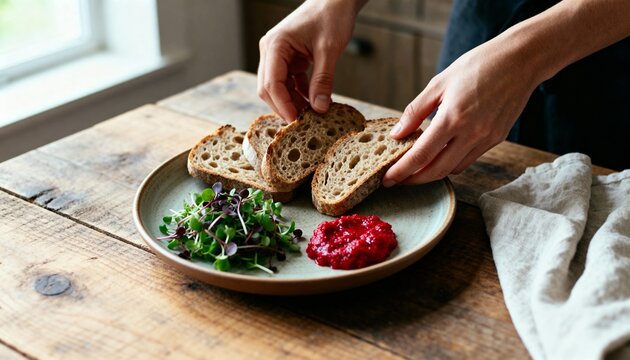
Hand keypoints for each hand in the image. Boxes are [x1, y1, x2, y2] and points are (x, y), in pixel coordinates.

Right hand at [257, 0, 362, 121]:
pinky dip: (300, 94)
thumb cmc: (331, 17)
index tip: (297, 122)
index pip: (272, 83)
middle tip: (305, 123)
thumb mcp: (329, 50)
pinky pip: (289, 83)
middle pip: (269, 89)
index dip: (283, 105)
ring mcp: (278, 55)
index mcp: (275, 45)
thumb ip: (323, 80)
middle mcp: (271, 51)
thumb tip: (319, 109)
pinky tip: (315, 102)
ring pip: (278, 88)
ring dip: (293, 102)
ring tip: (312, 114)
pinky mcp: (288, 59)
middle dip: (285, 107)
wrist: (335, 1)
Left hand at [383, 36, 538, 185]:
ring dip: (433, 173)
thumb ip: (415, 111)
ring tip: (416, 167)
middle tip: (397, 179)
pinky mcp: (496, 139)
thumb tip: (396, 134)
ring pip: (453, 169)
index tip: (387, 179)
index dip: (401, 171)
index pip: (420, 156)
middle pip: (436, 171)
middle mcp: (471, 134)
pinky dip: (451, 163)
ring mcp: (486, 139)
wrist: (520, 60)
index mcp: (452, 118)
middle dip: (414, 180)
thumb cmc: (477, 65)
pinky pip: (468, 160)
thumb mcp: (439, 83)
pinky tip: (440, 154)